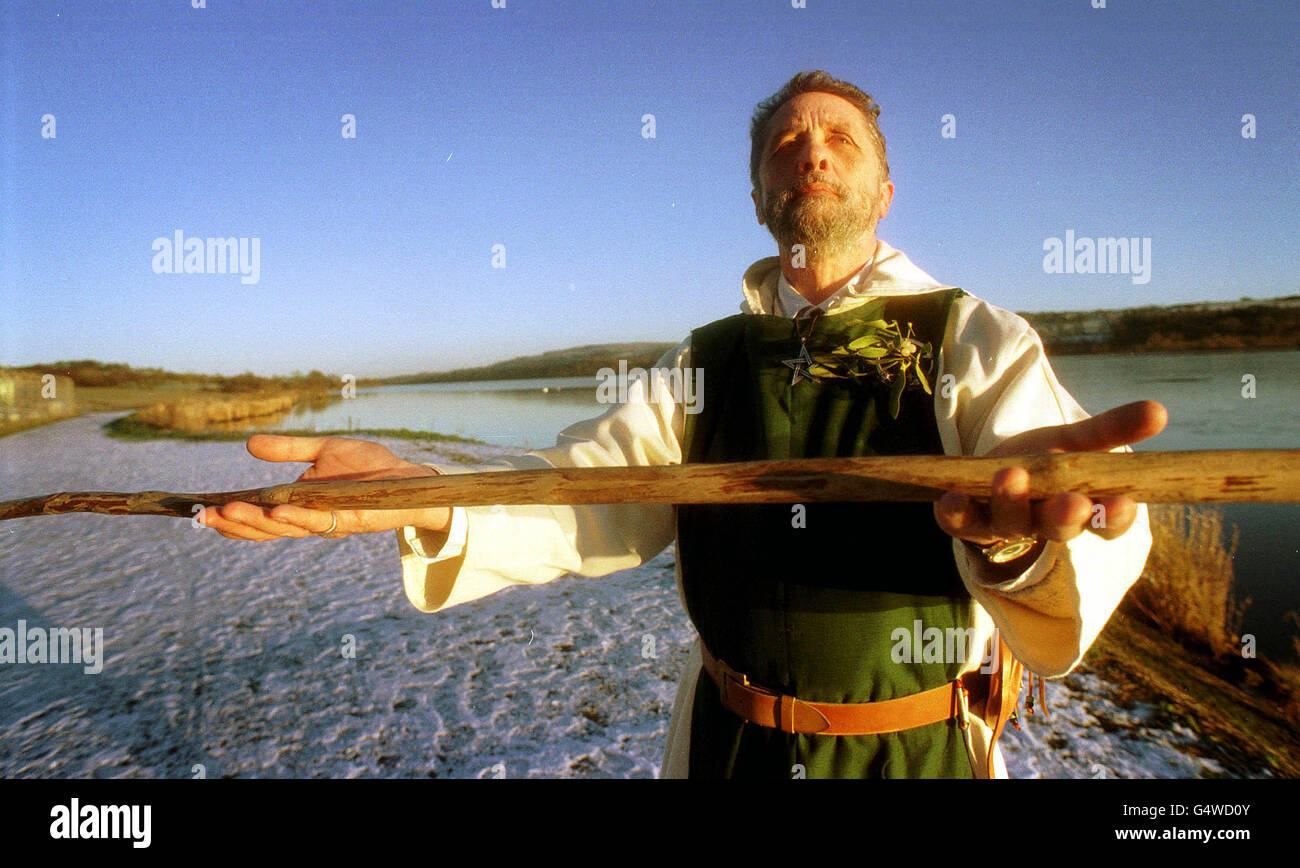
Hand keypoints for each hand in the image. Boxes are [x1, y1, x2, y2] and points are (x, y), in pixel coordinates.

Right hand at [202, 435, 451, 540]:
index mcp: (298, 504)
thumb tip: (249, 444)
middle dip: (235, 524)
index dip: (232, 518)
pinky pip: (318, 522)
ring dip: (256, 522)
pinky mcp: (348, 521)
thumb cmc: (369, 466)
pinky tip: (277, 511)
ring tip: (228, 512)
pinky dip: (296, 517)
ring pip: (285, 529)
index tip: (201, 512)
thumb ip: (288, 449)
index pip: (259, 516)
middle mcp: (308, 518)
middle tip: (204, 517)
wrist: (410, 477)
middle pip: (266, 529)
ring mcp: (327, 522)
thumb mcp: (322, 451)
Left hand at [933, 400, 1167, 558]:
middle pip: (1058, 528)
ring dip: (1011, 502)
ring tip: (1011, 476)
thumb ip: (1113, 429)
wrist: (992, 470)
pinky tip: (951, 497)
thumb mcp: (1078, 441)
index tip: (1123, 502)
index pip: (1106, 522)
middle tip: (1071, 501)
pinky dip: (955, 512)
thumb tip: (1160, 410)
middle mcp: (1044, 523)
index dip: (1114, 516)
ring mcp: (1004, 524)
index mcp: (1082, 509)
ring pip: (1009, 522)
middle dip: (1065, 516)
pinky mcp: (966, 520)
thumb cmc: (1045, 459)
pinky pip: (960, 522)